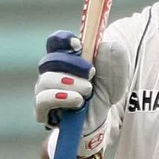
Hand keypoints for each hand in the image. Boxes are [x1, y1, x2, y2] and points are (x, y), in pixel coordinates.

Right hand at [34, 30, 128, 155]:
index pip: (55, 42)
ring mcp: (45, 92)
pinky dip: (60, 98)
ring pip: (45, 81)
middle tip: (91, 72)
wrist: (106, 118)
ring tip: (88, 91)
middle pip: (50, 61)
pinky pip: (42, 101)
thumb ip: (114, 55)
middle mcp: (51, 73)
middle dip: (72, 64)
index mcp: (66, 57)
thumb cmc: (105, 90)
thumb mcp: (116, 71)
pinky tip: (77, 101)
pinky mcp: (44, 112)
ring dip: (69, 83)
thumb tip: (106, 46)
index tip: (78, 45)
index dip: (62, 40)